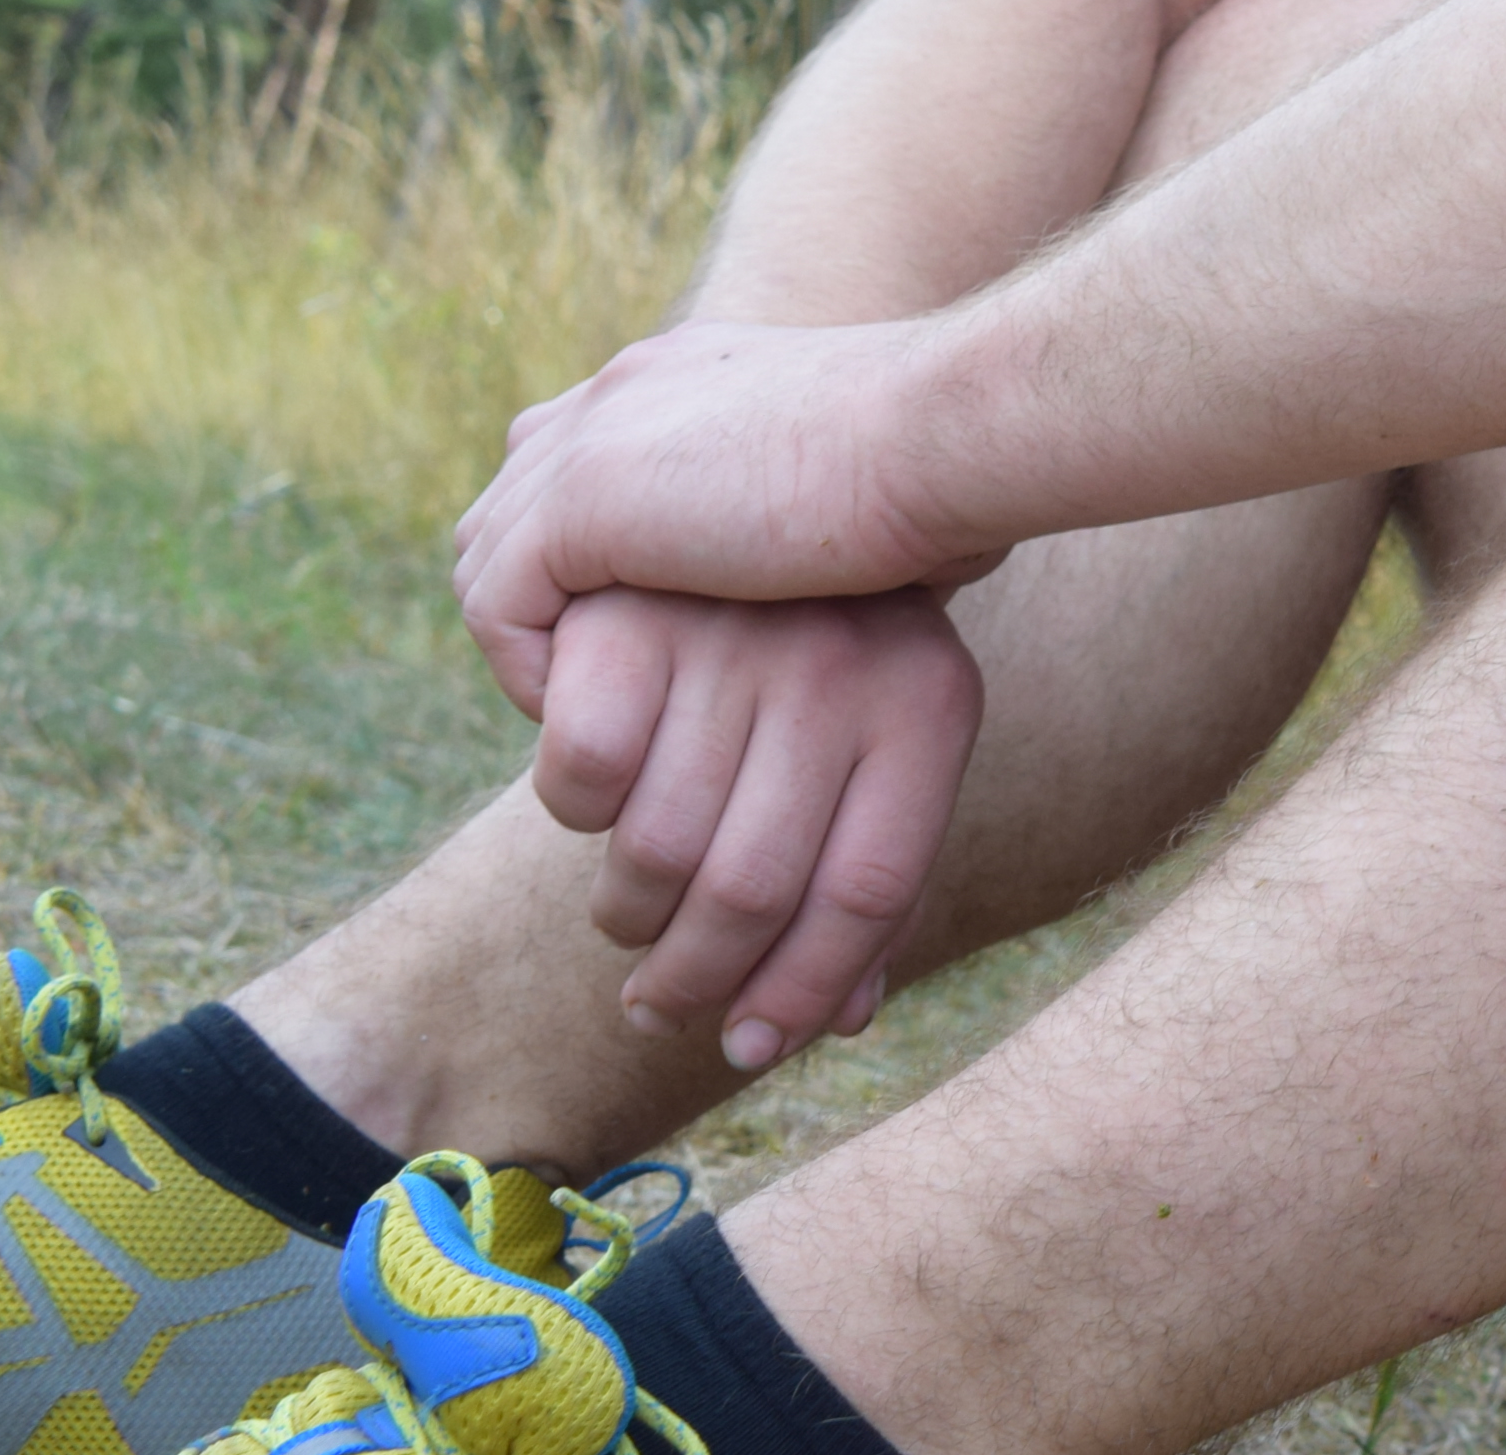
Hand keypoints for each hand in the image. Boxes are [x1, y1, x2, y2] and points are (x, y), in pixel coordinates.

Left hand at [456, 314, 999, 719]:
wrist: (943, 434)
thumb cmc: (954, 472)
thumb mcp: (866, 487)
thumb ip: (814, 512)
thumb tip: (864, 581)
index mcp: (688, 372)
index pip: (581, 458)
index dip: (588, 557)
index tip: (639, 641)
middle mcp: (625, 390)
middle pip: (513, 502)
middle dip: (535, 602)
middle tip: (592, 693)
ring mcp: (594, 436)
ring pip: (488, 558)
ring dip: (528, 646)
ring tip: (589, 719)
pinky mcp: (580, 499)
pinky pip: (497, 605)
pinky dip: (529, 669)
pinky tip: (592, 714)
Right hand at [532, 586, 985, 1070]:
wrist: (794, 457)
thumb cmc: (842, 636)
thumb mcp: (891, 731)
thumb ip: (866, 865)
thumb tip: (837, 1021)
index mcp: (931, 704)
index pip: (870, 894)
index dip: (806, 993)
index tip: (753, 1048)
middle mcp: (845, 668)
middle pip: (753, 890)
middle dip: (694, 979)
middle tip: (661, 1004)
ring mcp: (736, 636)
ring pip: (657, 846)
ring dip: (627, 915)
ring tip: (631, 918)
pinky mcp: (631, 613)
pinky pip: (580, 772)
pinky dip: (574, 809)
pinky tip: (595, 803)